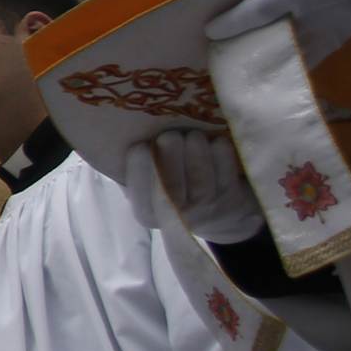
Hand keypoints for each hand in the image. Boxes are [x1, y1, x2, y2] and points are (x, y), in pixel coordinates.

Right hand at [118, 129, 262, 245]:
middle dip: (169, 154)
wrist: (221, 215)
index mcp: (147, 212)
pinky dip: (221, 151)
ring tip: (193, 135)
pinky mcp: (233, 199)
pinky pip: (226, 170)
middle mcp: (177, 216)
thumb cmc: (173, 188)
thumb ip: (130, 169)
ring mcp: (207, 209)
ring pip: (200, 176)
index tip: (140, 146)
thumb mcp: (145, 186)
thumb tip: (118, 136)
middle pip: (171, 186)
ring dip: (196, 148)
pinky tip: (216, 141)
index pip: (139, 194)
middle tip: (169, 135)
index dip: (138, 168)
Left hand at [205, 0, 350, 62]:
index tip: (212, 31)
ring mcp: (345, 22)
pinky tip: (293, 50)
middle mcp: (323, 11)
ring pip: (305, 48)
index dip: (234, 22)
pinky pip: (327, 44)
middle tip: (228, 52)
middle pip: (280, 38)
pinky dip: (307, 51)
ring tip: (256, 56)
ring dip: (280, 55)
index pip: (261, 10)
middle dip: (253, 46)